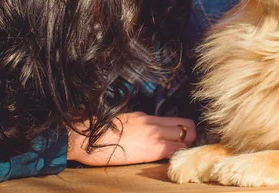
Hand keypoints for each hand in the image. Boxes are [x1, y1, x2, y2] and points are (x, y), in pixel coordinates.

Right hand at [66, 112, 195, 165]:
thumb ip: (140, 125)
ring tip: (178, 156)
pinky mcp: (151, 149)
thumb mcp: (125, 122)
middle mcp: (154, 124)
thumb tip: (147, 130)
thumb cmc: (100, 132)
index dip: (184, 130)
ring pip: (186, 137)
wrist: (88, 138)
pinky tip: (173, 162)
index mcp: (147, 117)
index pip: (177, 120)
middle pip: (187, 127)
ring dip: (186, 147)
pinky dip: (177, 156)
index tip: (182, 139)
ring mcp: (155, 135)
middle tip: (184, 147)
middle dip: (191, 137)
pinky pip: (174, 151)